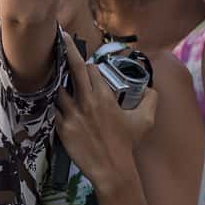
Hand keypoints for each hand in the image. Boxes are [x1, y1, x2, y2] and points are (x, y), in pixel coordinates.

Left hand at [56, 34, 157, 191]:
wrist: (111, 169)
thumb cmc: (127, 143)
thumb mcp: (144, 120)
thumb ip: (150, 100)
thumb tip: (151, 88)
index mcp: (104, 96)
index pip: (92, 69)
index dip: (89, 66)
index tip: (88, 67)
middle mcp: (86, 101)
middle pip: (73, 68)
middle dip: (67, 49)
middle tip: (61, 35)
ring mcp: (71, 114)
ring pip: (58, 88)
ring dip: (58, 82)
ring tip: (54, 77)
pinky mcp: (61, 127)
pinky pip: (53, 109)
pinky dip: (54, 105)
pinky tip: (52, 102)